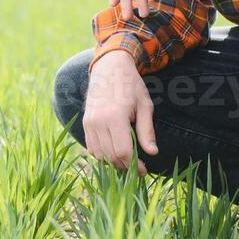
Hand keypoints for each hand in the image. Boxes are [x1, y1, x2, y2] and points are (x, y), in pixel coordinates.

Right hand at [83, 49, 156, 174]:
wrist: (109, 68)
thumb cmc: (131, 86)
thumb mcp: (145, 105)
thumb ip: (147, 130)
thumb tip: (153, 153)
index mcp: (115, 116)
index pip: (123, 151)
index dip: (135, 165)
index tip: (144, 169)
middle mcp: (99, 121)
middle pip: (111, 156)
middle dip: (125, 166)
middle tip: (137, 167)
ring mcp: (89, 122)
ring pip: (99, 155)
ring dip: (113, 162)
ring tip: (126, 160)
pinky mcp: (85, 122)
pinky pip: (91, 147)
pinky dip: (102, 154)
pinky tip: (114, 152)